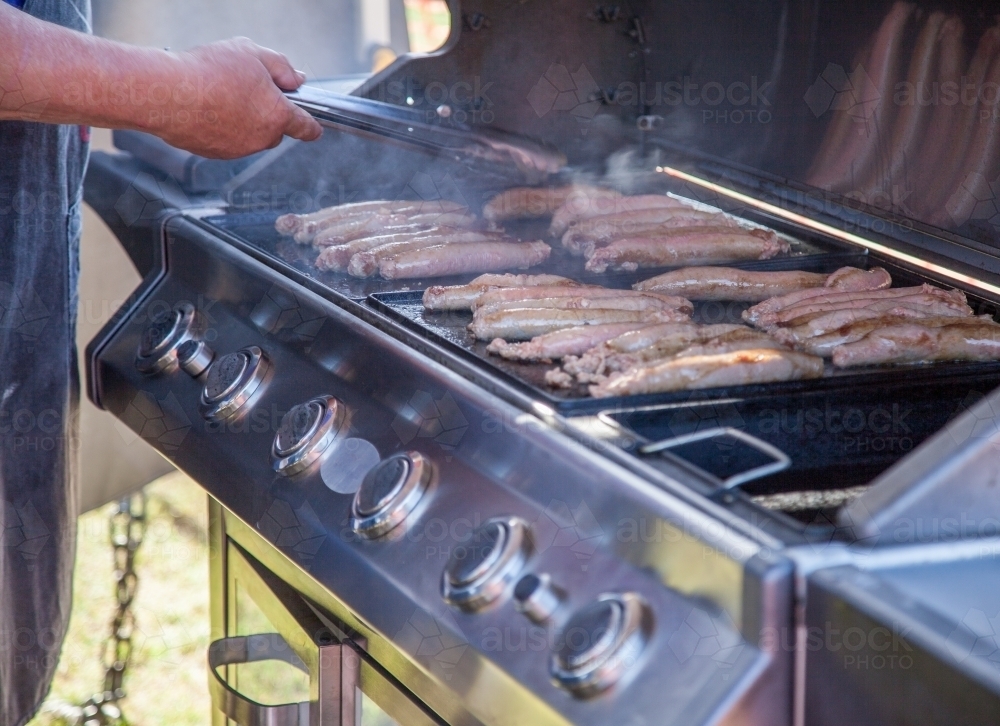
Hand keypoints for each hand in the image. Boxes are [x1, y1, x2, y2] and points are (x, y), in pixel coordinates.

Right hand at [148, 38, 322, 158]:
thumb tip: (297, 79)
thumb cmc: (208, 72)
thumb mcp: (252, 54)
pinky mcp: (216, 154)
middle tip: (248, 89)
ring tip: (220, 94)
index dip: (312, 125)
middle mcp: (261, 138)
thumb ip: (281, 67)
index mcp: (277, 115)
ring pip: (250, 135)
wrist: (166, 94)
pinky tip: (206, 106)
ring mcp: (238, 150)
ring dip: (243, 119)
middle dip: (268, 113)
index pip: (306, 128)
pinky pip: (226, 140)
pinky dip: (221, 127)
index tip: (314, 127)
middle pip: (275, 129)